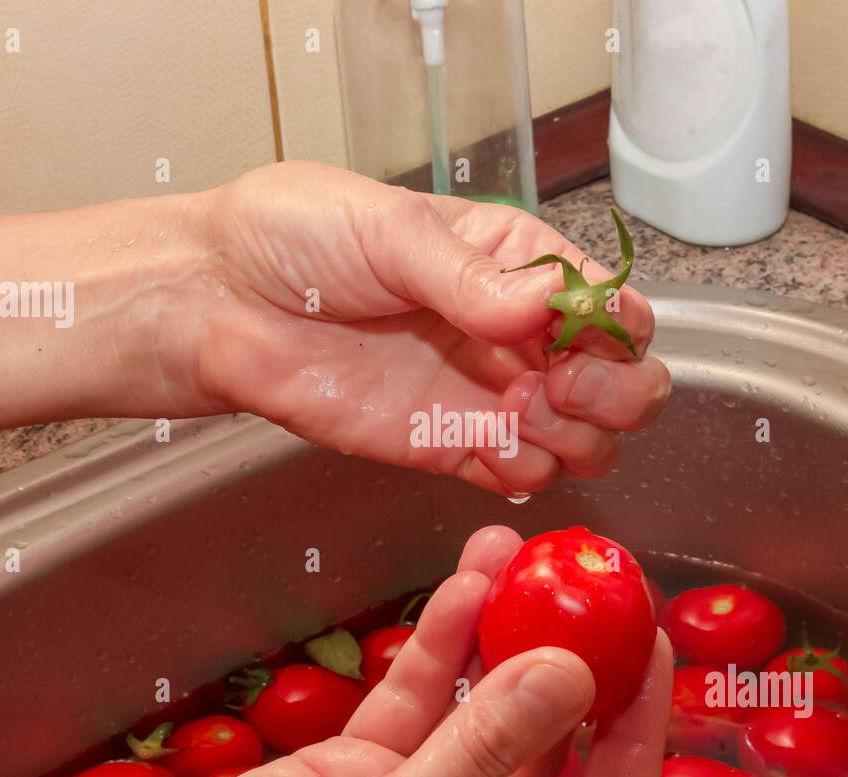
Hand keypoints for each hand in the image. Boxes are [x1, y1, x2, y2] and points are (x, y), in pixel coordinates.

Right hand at [85, 526, 671, 776]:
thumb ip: (477, 754)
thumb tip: (567, 677)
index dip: (638, 727)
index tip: (646, 644)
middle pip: (548, 743)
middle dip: (570, 658)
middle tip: (589, 587)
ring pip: (480, 709)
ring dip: (499, 635)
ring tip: (518, 562)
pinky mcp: (358, 772)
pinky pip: (413, 699)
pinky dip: (435, 645)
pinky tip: (458, 589)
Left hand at [191, 162, 671, 496]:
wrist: (223, 305)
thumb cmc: (295, 240)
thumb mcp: (390, 230)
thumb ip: (473, 276)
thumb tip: (549, 305)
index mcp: (515, 264)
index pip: (612, 304)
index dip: (616, 330)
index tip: (573, 338)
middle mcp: (515, 333)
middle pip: (624, 379)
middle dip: (617, 391)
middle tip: (559, 385)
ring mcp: (488, 395)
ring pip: (588, 438)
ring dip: (578, 436)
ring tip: (518, 411)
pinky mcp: (451, 446)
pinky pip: (526, 477)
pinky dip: (529, 471)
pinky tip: (490, 442)